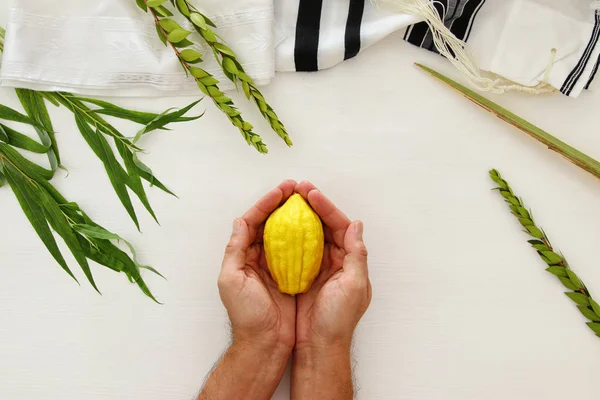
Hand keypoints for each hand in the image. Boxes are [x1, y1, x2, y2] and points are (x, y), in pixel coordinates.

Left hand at [218, 180, 296, 352]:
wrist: (266, 344)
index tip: (282, 190)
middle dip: (283, 204)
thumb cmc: (246, 316)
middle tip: (297, 188)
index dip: (266, 203)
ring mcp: (276, 265)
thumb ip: (234, 249)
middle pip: (271, 223)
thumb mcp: (231, 280)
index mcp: (242, 256)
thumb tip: (240, 221)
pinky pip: (300, 250)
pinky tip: (316, 226)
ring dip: (295, 216)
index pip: (253, 221)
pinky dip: (306, 236)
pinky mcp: (292, 275)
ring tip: (308, 200)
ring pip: (286, 233)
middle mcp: (258, 257)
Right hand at [294, 182, 371, 350]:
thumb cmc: (338, 320)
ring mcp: (318, 268)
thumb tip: (356, 224)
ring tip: (286, 201)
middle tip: (296, 189)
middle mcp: (335, 260)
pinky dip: (288, 237)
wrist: (319, 347)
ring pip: (309, 235)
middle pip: (323, 225)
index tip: (309, 192)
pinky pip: (295, 250)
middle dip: (310, 206)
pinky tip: (277, 226)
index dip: (325, 207)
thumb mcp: (353, 286)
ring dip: (298, 218)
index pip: (339, 225)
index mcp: (350, 260)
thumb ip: (357, 254)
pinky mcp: (302, 276)